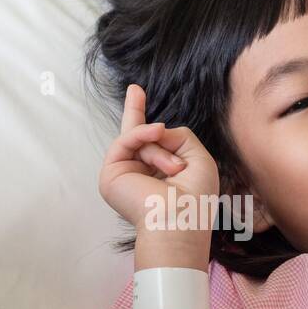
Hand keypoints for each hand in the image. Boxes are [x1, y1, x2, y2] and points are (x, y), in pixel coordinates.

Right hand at [98, 83, 219, 230]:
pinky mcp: (110, 175)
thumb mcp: (197, 157)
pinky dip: (143, 135)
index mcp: (159, 174)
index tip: (138, 95)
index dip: (144, 123)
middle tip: (135, 89)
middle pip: (134, 137)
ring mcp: (123, 175)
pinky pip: (125, 140)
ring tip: (175, 170)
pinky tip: (157, 133)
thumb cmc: (195, 197)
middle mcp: (139, 174)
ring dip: (161, 150)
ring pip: (138, 139)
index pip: (151, 144)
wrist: (179, 220)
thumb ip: (179, 135)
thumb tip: (157, 129)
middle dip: (134, 112)